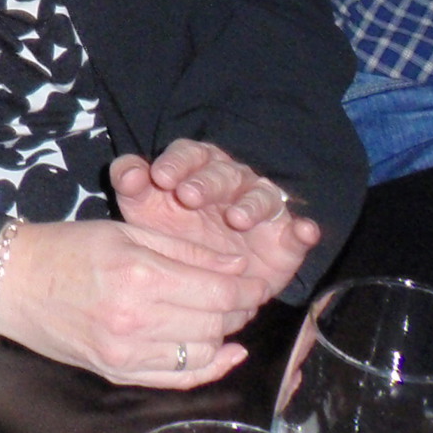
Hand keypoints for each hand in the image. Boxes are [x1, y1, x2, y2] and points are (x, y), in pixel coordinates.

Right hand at [0, 217, 264, 388]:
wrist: (12, 283)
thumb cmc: (66, 248)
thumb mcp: (125, 231)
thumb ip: (185, 249)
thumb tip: (237, 265)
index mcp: (140, 275)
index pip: (217, 291)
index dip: (247, 288)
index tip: (258, 282)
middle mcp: (137, 320)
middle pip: (215, 323)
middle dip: (239, 310)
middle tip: (243, 296)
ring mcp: (126, 353)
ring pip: (203, 353)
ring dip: (223, 336)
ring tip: (224, 317)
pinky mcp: (118, 374)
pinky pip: (178, 379)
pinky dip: (207, 368)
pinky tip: (221, 352)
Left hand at [114, 140, 317, 300]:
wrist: (201, 279)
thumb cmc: (171, 232)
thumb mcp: (144, 209)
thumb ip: (131, 184)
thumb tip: (128, 173)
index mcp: (198, 168)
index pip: (189, 153)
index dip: (176, 163)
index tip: (160, 177)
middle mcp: (233, 182)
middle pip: (224, 173)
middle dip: (207, 182)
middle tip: (189, 196)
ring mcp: (262, 209)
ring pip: (262, 196)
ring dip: (251, 204)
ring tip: (235, 219)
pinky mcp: (285, 239)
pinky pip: (298, 230)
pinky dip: (303, 230)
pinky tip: (303, 231)